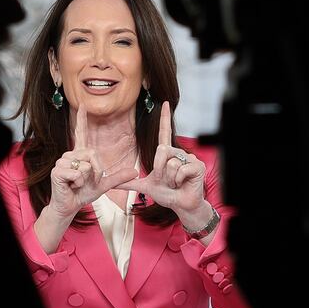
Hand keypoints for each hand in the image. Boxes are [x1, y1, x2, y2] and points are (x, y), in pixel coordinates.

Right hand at [47, 105, 137, 220]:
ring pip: (85, 166)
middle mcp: (70, 154)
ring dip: (86, 179)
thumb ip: (118, 178)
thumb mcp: (104, 185)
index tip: (83, 106)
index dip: (82, 120)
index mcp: (79, 155)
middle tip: (86, 181)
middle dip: (96, 172)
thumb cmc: (82, 193)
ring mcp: (61, 162)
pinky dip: (78, 183)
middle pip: (92, 154)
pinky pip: (77, 173)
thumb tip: (135, 173)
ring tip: (77, 184)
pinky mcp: (57, 171)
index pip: (81, 134)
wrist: (70, 206)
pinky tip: (71, 186)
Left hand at [114, 101, 207, 217]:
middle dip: (159, 170)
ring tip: (175, 183)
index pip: (164, 133)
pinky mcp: (198, 166)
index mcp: (167, 154)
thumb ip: (128, 183)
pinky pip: (181, 170)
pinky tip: (183, 184)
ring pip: (170, 163)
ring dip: (170, 179)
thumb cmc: (167, 194)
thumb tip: (110, 183)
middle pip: (161, 151)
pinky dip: (178, 181)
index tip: (165, 102)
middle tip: (166, 181)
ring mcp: (189, 158)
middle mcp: (178, 152)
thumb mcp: (145, 187)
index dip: (164, 118)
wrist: (181, 205)